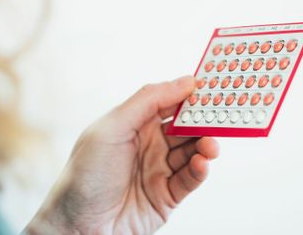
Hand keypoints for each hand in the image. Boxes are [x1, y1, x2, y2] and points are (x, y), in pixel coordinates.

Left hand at [26, 76, 219, 234]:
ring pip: (192, 151)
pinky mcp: (167, 195)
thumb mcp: (112, 128)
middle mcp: (149, 145)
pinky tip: (201, 163)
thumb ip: (148, 101)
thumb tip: (185, 81)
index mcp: (134, 124)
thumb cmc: (86, 173)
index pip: (169, 102)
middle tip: (224, 115)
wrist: (78, 225)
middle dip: (204, 120)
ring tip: (211, 144)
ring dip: (205, 145)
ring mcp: (159, 170)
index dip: (190, 93)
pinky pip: (190, 178)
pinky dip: (199, 169)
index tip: (214, 87)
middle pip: (185, 127)